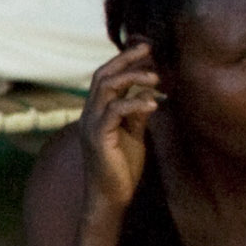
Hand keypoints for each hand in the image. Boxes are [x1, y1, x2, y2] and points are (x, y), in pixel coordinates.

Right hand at [75, 40, 163, 213]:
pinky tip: (153, 104)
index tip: (146, 48)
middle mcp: (89, 114)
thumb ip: (137, 113)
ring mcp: (91, 125)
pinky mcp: (98, 137)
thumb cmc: (122, 167)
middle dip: (125, 58)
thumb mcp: (134, 134)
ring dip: (132, 78)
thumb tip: (147, 92)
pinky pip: (114, 111)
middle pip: (103, 75)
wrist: (111, 197)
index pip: (106, 77)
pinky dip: (134, 104)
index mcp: (96, 112)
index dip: (123, 60)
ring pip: (106, 88)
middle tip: (149, 48)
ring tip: (156, 78)